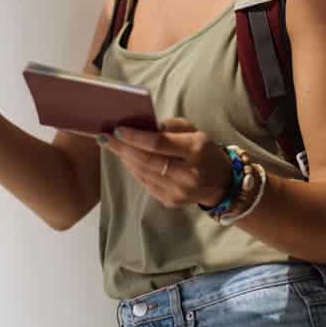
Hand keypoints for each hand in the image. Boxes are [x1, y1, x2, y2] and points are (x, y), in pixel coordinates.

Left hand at [101, 118, 232, 207]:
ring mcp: (178, 191)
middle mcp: (187, 173)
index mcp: (195, 150)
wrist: (221, 183)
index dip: (135, 137)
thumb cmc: (204, 151)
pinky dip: (133, 169)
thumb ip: (171, 126)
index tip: (117, 129)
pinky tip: (126, 159)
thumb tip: (144, 125)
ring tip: (112, 145)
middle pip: (146, 160)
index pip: (158, 144)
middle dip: (122, 148)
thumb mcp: (195, 131)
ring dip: (125, 158)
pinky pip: (145, 182)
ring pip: (142, 172)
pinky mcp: (170, 201)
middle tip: (104, 137)